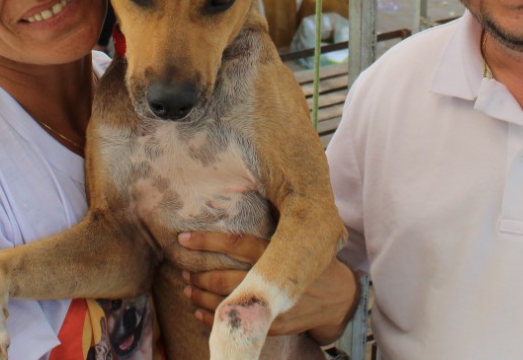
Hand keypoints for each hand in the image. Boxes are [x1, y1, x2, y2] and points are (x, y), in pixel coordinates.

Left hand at [179, 231, 357, 341]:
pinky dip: (216, 318)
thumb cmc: (313, 260)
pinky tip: (200, 312)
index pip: (236, 243)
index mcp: (278, 250)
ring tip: (188, 289)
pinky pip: (239, 322)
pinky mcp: (275, 324)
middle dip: (200, 275)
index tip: (183, 239)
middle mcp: (274, 278)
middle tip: (183, 271)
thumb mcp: (299, 235)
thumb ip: (272, 226)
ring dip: (202, 297)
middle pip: (226, 278)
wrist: (339, 297)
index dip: (207, 241)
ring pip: (228, 302)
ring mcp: (274, 304)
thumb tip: (236, 198)